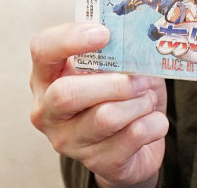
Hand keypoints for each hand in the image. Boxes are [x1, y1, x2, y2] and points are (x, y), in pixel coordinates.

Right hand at [29, 22, 167, 187]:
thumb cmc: (121, 95)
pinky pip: (133, 136)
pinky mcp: (97, 162)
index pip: (42, 49)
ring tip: (148, 99)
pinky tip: (152, 120)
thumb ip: (119, 50)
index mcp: (48, 77)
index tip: (103, 34)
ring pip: (106, 117)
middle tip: (142, 79)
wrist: (135, 145)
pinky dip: (154, 123)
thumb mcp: (116, 67)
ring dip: (140, 103)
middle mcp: (48, 111)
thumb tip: (138, 39)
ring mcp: (69, 141)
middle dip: (115, 82)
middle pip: (67, 93)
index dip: (70, 39)